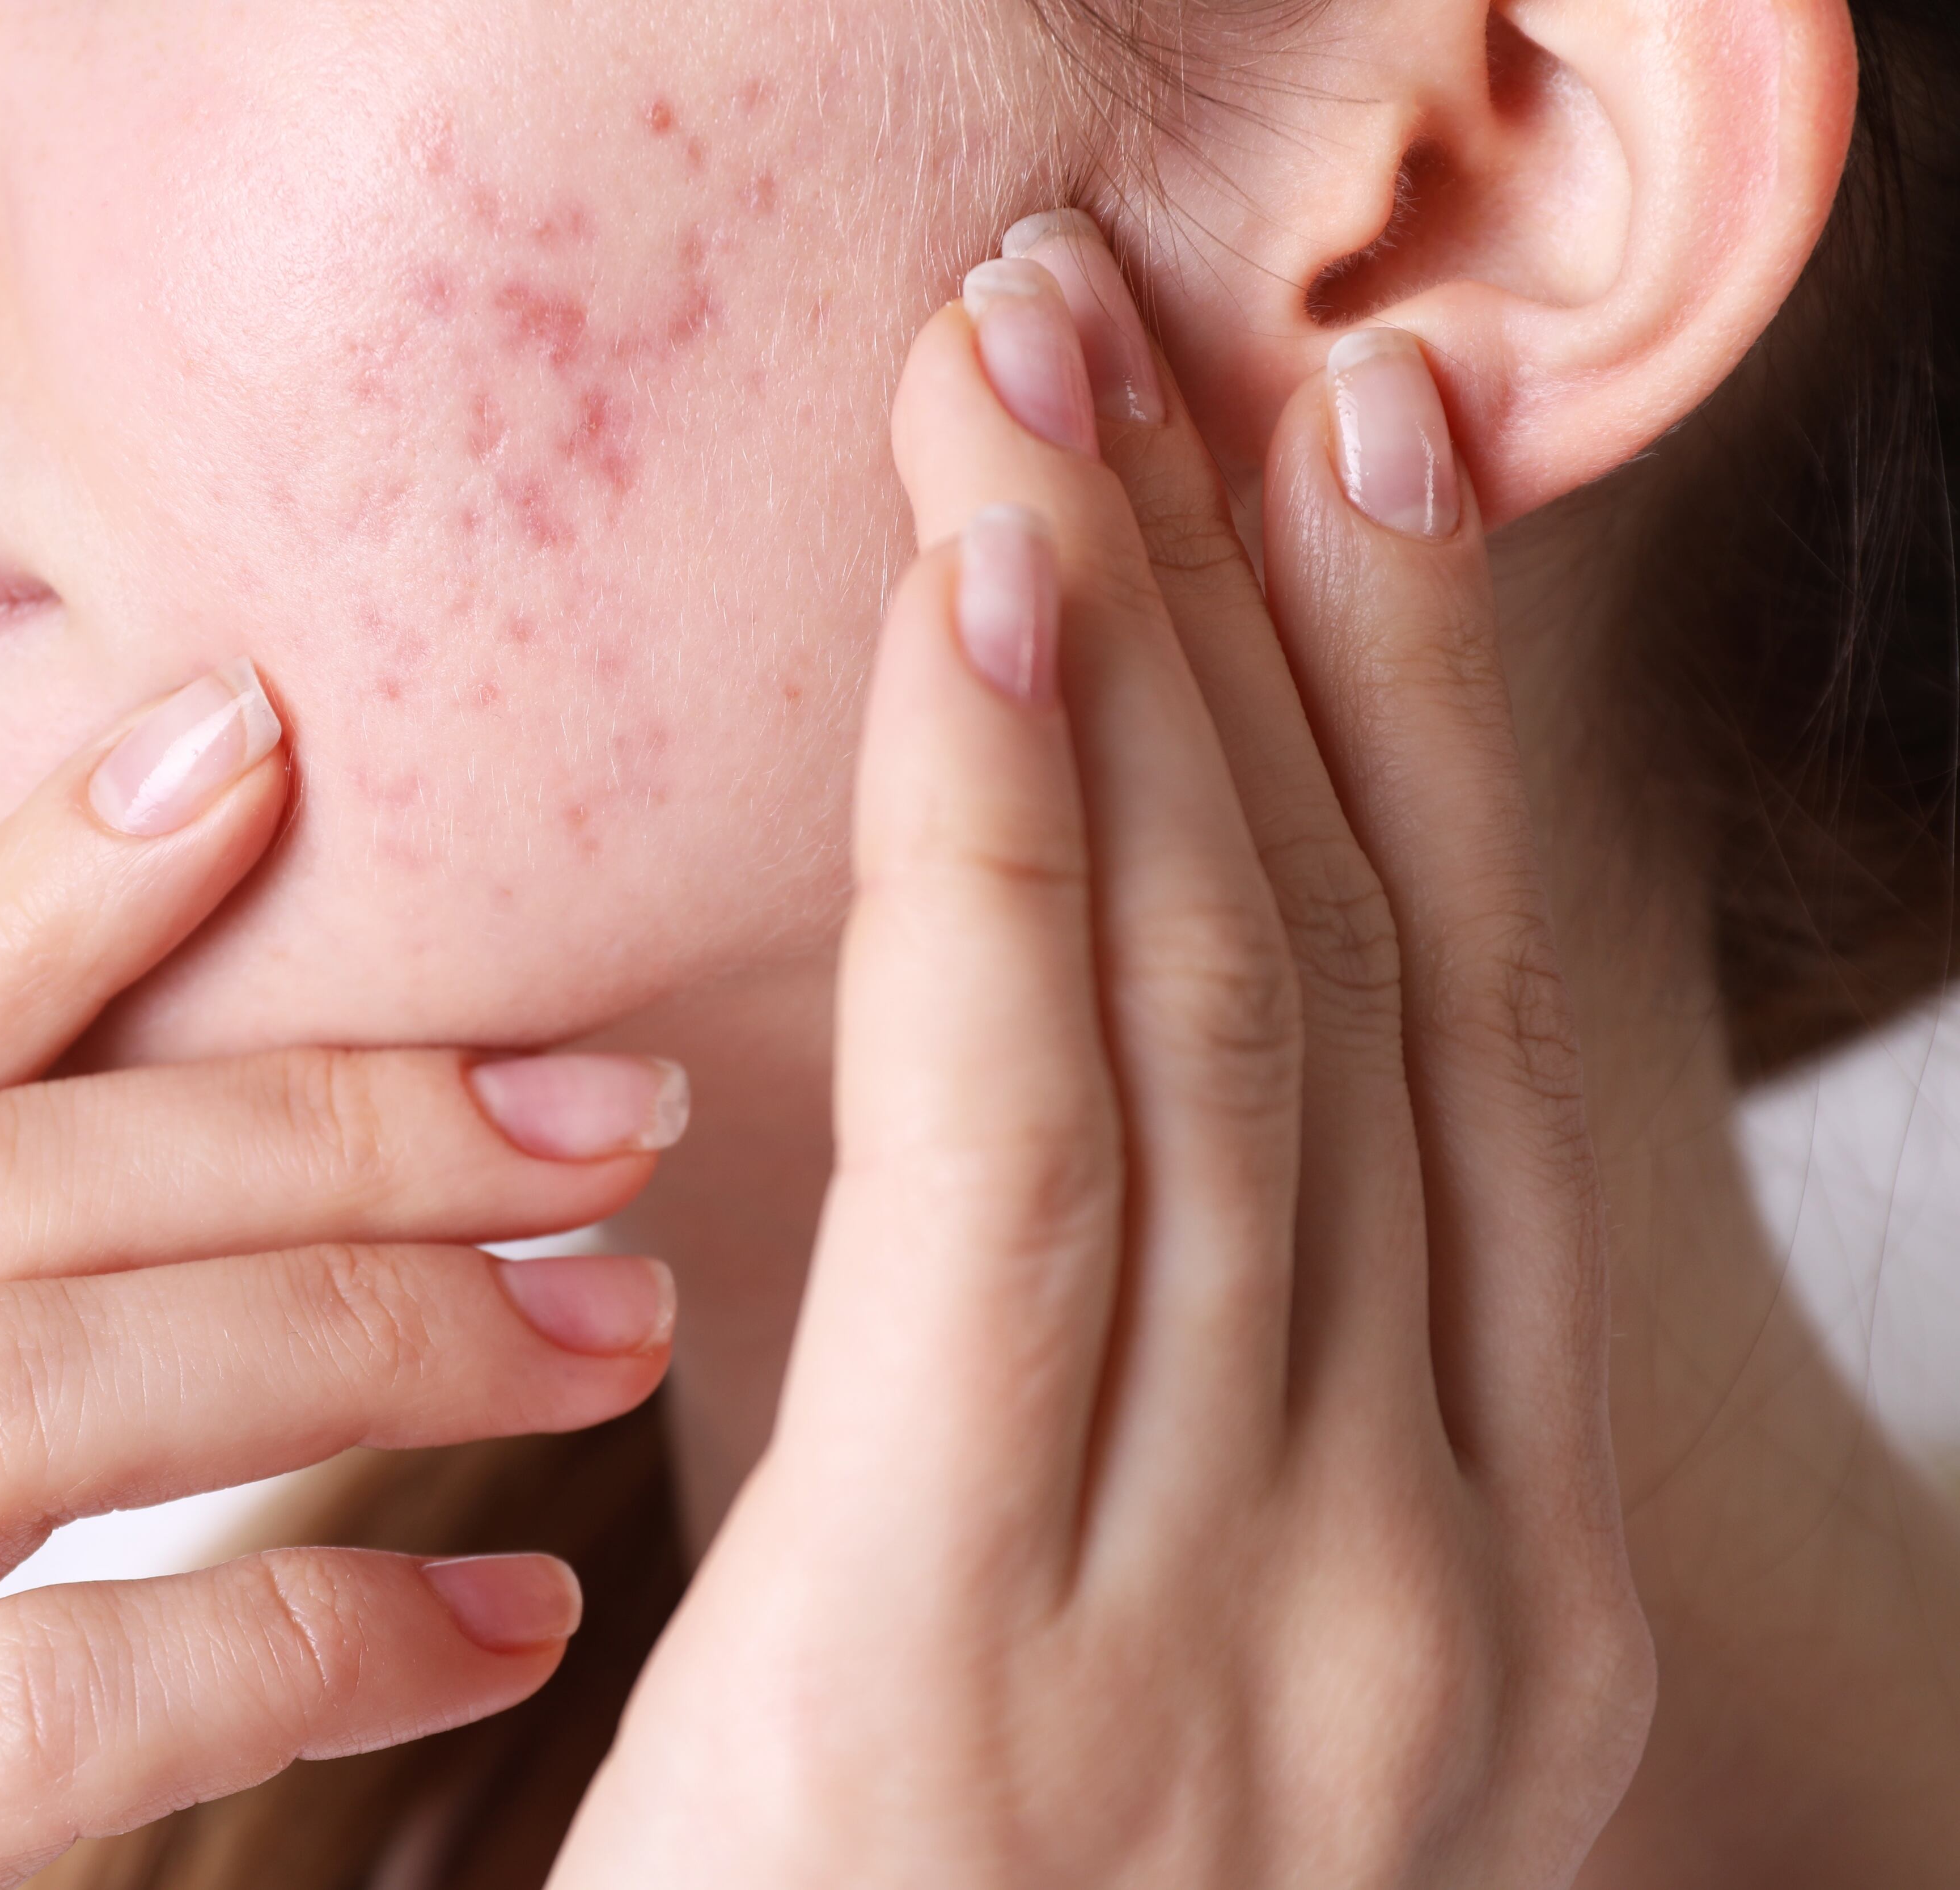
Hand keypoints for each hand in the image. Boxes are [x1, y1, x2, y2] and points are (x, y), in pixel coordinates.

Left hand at [551, 220, 1654, 1884]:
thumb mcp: (1135, 1643)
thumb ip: (1146, 1390)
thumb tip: (1066, 1075)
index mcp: (1492, 1593)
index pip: (1430, 1048)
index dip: (1397, 720)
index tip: (1334, 457)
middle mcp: (1431, 1593)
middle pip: (1339, 988)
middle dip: (1254, 624)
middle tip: (1150, 330)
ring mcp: (1248, 1633)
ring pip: (1208, 1030)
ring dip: (1127, 669)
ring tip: (1035, 390)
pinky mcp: (989, 1657)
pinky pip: (1013, 1161)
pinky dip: (1011, 864)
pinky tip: (980, 621)